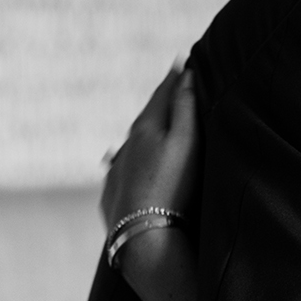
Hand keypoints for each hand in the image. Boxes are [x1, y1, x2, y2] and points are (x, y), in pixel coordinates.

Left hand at [101, 64, 200, 237]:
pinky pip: (123, 170)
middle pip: (146, 117)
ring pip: (132, 144)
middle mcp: (126, 146)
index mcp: (145, 127)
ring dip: (146, 133)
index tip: (183, 61)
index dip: (175, 77)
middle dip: (160, 104)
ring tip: (156, 127)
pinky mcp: (113, 196)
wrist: (144, 238)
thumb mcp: (186, 143)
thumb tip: (185, 74)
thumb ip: (186, 107)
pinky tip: (132, 164)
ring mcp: (117, 171)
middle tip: (173, 89)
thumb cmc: (172, 188)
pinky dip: (133, 161)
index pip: (162, 93)